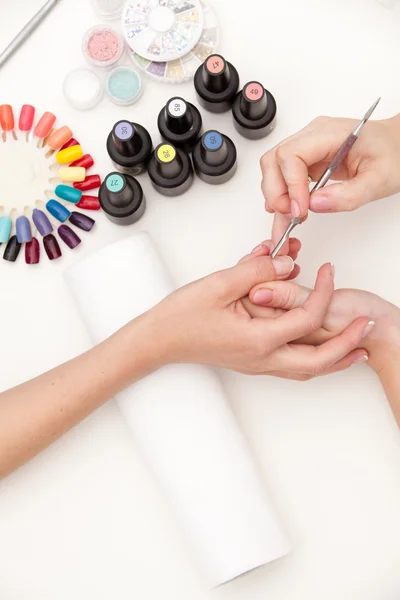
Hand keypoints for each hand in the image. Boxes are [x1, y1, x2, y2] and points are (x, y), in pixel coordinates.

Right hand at [145, 249, 369, 377]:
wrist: (158, 340)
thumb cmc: (181, 317)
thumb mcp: (220, 284)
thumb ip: (257, 270)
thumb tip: (285, 262)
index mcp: (257, 341)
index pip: (307, 318)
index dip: (324, 292)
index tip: (328, 271)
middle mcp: (261, 359)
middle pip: (319, 361)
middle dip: (347, 344)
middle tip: (365, 327)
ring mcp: (257, 364)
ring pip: (308, 370)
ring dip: (336, 359)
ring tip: (357, 349)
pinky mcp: (251, 360)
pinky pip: (292, 366)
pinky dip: (313, 359)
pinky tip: (320, 349)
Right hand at [260, 114, 399, 249]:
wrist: (399, 146)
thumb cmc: (394, 154)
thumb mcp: (379, 180)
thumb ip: (348, 196)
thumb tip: (314, 205)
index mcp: (330, 133)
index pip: (291, 154)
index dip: (290, 185)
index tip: (301, 209)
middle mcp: (313, 136)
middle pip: (273, 160)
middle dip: (276, 192)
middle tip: (292, 215)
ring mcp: (308, 147)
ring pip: (273, 169)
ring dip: (276, 196)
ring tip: (290, 219)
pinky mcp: (307, 160)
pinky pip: (284, 177)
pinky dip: (283, 198)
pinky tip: (288, 213)